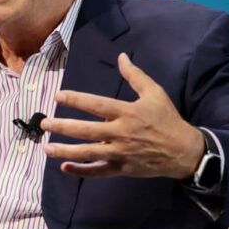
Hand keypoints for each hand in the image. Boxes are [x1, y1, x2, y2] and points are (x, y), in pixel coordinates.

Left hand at [42, 53, 204, 179]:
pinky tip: (64, 167)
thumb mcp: (154, 93)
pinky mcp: (122, 168)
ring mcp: (121, 153)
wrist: (184, 151)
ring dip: (66, 150)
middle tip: (44, 123)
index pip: (97, 105)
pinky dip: (81, 171)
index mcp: (127, 112)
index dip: (76, 100)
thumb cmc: (167, 119)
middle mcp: (121, 133)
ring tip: (46, 147)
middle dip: (63, 126)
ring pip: (88, 153)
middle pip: (87, 130)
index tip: (58, 96)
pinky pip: (99, 171)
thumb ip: (135, 75)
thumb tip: (121, 57)